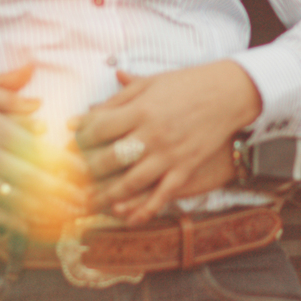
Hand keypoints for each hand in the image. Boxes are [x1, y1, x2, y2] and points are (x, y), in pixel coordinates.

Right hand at [0, 63, 88, 230]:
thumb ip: (9, 90)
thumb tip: (37, 90)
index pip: (38, 151)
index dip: (63, 165)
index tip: (85, 173)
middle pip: (31, 180)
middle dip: (60, 194)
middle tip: (85, 205)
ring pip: (11, 200)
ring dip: (39, 212)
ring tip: (65, 222)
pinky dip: (6, 222)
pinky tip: (25, 229)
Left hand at [68, 61, 259, 223]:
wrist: (227, 93)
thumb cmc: (186, 84)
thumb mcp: (151, 82)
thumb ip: (118, 98)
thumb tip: (86, 112)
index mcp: (141, 109)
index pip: (99, 128)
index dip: (81, 138)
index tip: (72, 144)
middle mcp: (152, 134)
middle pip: (110, 159)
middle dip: (89, 171)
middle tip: (76, 178)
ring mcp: (170, 154)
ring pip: (131, 182)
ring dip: (108, 195)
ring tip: (91, 202)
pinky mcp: (185, 168)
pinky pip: (162, 195)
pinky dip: (144, 209)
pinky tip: (128, 218)